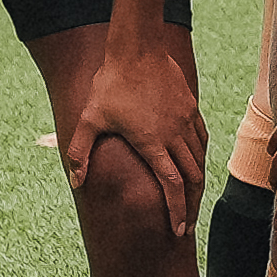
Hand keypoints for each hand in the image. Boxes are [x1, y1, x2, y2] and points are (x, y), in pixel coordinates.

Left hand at [62, 28, 209, 237]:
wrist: (138, 48)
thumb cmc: (110, 84)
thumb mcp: (88, 119)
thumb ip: (80, 152)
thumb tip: (75, 182)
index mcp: (152, 143)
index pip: (173, 186)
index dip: (177, 211)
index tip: (178, 229)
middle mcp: (174, 135)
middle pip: (193, 179)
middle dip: (192, 205)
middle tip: (187, 224)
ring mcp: (185, 121)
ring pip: (200, 160)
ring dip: (198, 183)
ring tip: (192, 199)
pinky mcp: (190, 108)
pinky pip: (201, 139)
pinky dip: (200, 156)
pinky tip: (196, 162)